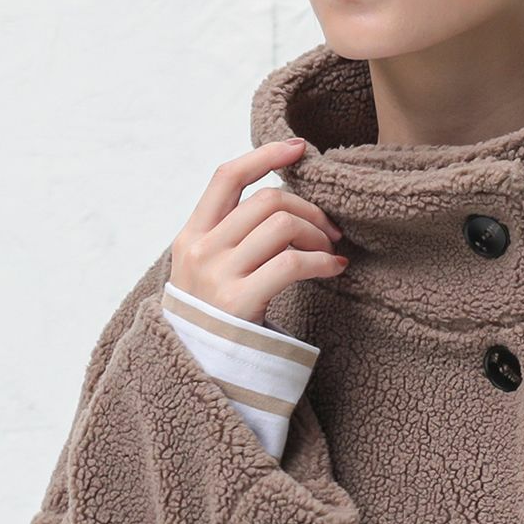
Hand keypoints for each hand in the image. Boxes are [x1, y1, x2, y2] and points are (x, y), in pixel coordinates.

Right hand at [169, 139, 347, 324]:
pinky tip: (334, 268)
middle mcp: (201, 250)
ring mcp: (218, 276)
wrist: (196, 375)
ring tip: (330, 252)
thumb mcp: (204, 273)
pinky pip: (292, 263)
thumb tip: (277, 204)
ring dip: (317, 234)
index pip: (227, 176)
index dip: (265, 155)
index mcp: (190, 235)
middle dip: (308, 209)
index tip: (299, 149)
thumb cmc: (212, 324)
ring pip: (281, 226)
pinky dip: (322, 261)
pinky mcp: (240, 303)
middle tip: (330, 230)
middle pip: (266, 201)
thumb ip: (227, 239)